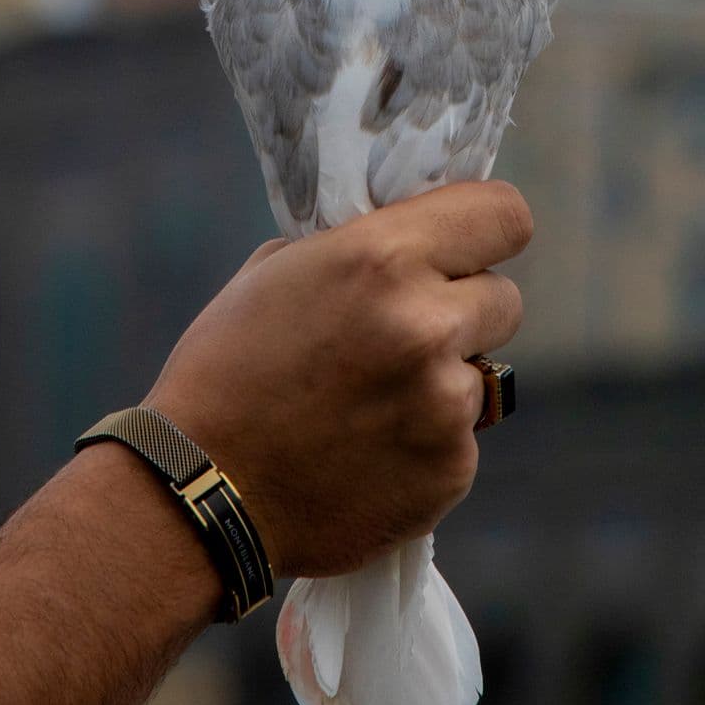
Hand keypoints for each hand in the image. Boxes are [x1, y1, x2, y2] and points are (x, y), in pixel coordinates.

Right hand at [140, 180, 531, 578]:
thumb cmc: (228, 365)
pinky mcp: (451, 472)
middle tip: (406, 334)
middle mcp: (427, 325)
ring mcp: (445, 405)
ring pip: (480, 375)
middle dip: (464, 312)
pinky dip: (427, 444)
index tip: (469, 247)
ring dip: (440, 382)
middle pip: (504, 299)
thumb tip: (419, 241)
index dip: (489, 230)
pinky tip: (366, 453)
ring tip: (366, 405)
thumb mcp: (281, 269)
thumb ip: (362, 249)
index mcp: (383, 257)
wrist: (199, 488)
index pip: (505, 215)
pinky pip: (461, 441)